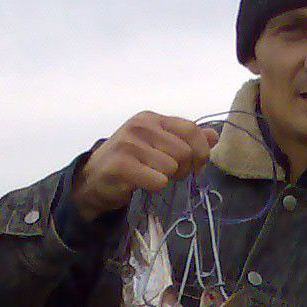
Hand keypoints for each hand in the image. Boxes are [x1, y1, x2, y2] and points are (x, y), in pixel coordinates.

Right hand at [72, 113, 219, 220]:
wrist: (92, 180)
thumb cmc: (129, 162)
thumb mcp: (157, 145)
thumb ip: (185, 139)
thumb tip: (214, 136)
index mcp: (152, 118)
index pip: (191, 130)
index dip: (201, 152)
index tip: (196, 166)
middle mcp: (140, 126)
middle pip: (184, 152)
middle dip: (182, 170)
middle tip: (168, 176)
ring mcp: (129, 144)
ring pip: (171, 168)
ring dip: (166, 179)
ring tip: (150, 178)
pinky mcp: (121, 165)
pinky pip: (157, 181)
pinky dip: (154, 187)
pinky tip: (140, 184)